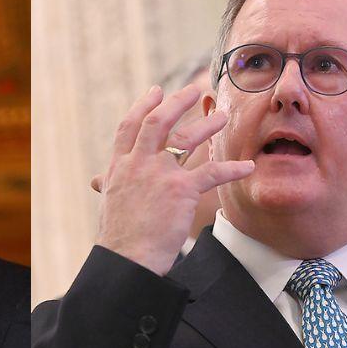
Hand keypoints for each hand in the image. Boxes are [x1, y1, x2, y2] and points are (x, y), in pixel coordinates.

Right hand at [93, 84, 253, 275]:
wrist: (126, 257)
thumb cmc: (118, 236)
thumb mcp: (108, 203)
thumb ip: (109, 185)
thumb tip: (98, 181)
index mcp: (119, 166)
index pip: (129, 126)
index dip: (143, 105)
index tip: (156, 91)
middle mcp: (138, 164)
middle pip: (157, 121)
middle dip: (177, 102)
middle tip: (194, 90)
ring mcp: (160, 174)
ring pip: (186, 139)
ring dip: (207, 125)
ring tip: (222, 116)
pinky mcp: (181, 191)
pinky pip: (212, 172)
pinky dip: (232, 168)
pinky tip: (247, 166)